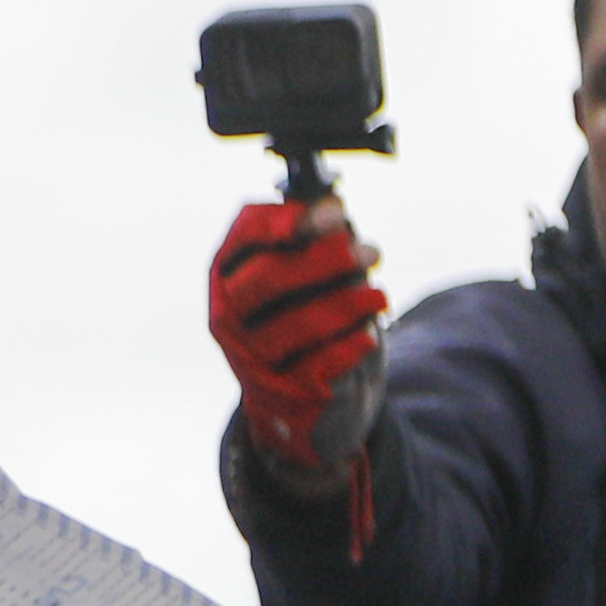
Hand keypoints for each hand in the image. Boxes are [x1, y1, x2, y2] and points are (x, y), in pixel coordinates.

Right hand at [207, 196, 385, 475]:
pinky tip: (367, 333)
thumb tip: (335, 207)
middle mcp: (227, 314)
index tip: (335, 212)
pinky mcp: (277, 393)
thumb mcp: (302, 271)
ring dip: (344, 305)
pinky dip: (345, 349)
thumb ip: (316, 237)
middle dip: (323, 260)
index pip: (246, 235)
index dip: (289, 220)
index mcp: (227, 271)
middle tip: (368, 252)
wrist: (290, 398)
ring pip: (293, 326)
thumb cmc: (297, 317)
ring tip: (378, 295)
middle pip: (267, 280)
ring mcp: (247, 357)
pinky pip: (313, 368)